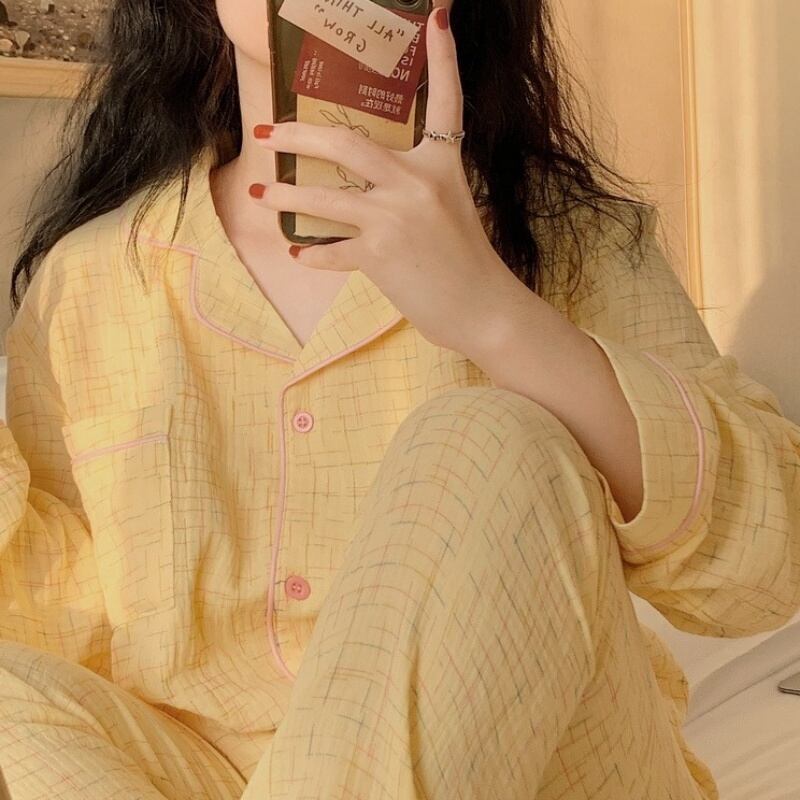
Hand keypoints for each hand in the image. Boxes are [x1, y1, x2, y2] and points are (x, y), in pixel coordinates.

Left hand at [249, 2, 524, 357]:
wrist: (482, 308)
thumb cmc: (467, 260)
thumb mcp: (449, 208)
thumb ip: (412, 186)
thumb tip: (363, 182)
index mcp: (442, 164)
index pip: (446, 101)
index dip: (443, 59)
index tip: (437, 17)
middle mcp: (417, 183)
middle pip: (346, 144)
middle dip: (299, 136)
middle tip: (267, 131)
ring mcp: (396, 218)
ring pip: (325, 198)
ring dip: (287, 196)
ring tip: (262, 195)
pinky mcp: (380, 255)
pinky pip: (332, 250)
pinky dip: (313, 253)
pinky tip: (298, 252)